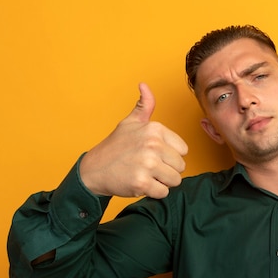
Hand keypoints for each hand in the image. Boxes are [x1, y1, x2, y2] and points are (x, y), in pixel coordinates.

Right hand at [80, 83, 188, 198]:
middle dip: (168, 170)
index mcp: (154, 129)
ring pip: (175, 180)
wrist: (93, 170)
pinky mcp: (141, 183)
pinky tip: (141, 184)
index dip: (171, 155)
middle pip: (181, 166)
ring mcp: (147, 164)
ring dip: (162, 182)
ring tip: (146, 175)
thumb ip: (144, 106)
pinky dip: (154, 192)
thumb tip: (144, 85)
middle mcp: (152, 145)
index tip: (156, 155)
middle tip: (149, 167)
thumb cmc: (115, 147)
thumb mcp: (130, 123)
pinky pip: (163, 192)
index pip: (183, 150)